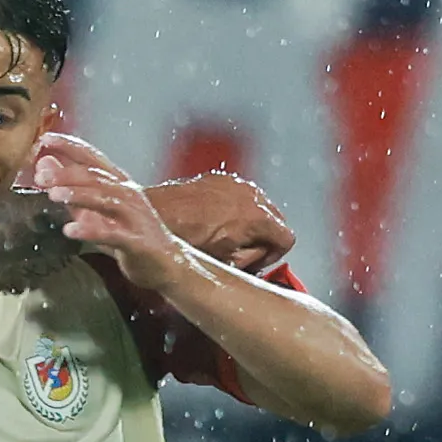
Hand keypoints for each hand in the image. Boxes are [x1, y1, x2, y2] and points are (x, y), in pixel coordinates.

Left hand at [28, 134, 186, 290]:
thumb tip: (44, 164)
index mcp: (117, 182)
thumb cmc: (129, 232)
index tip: (46, 138)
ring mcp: (133, 215)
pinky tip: (70, 230)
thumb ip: (71, 188)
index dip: (70, 145)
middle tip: (41, 175)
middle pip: (96, 177)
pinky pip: (112, 234)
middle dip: (67, 173)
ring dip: (79, 195)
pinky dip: (91, 231)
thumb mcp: (96, 208)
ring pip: (105, 199)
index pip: (92, 157)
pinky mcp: (136, 240)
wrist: (166, 262)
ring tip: (53, 195)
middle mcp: (127, 193)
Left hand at [143, 166, 293, 272]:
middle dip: (263, 238)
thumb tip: (256, 257)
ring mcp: (236, 184)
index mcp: (258, 218)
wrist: (154, 216)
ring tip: (226, 238)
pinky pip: (238, 195)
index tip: (256, 262)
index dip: (273, 256)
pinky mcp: (220, 179)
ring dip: (249, 222)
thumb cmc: (184, 241)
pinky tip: (213, 223)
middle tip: (242, 253)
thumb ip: (250, 259)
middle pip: (276, 220)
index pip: (286, 238)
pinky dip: (234, 208)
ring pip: (259, 205)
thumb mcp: (223, 261)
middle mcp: (252, 196)